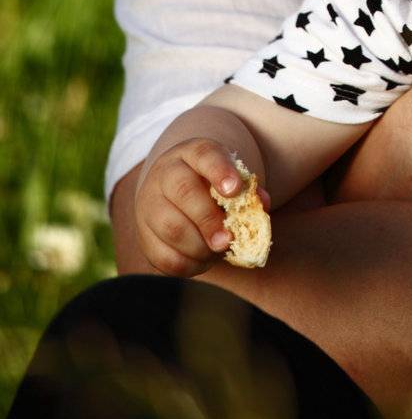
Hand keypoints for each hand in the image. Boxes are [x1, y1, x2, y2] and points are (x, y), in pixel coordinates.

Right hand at [134, 139, 270, 275]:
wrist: (176, 192)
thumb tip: (261, 204)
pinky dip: (188, 264)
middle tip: (228, 240)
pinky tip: (203, 260)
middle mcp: (165, 174)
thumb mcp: (229, 177)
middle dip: (208, 220)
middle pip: (184, 193)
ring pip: (171, 228)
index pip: (205, 155)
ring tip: (218, 250)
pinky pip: (163, 256)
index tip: (234, 190)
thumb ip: (247, 190)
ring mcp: (149, 204)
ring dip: (200, 246)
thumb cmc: (212, 185)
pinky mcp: (144, 235)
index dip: (220, 171)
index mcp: (191, 153)